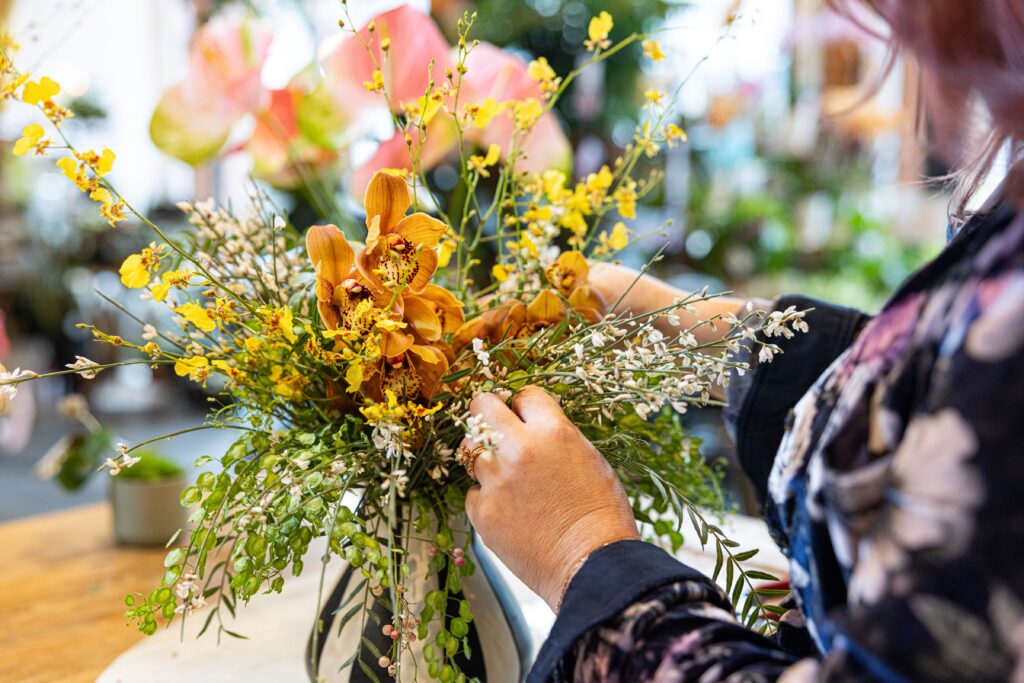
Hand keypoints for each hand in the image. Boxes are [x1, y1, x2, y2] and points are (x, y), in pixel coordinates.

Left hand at [462, 386, 639, 610]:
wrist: (593, 565)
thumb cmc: (601, 515)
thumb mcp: (590, 460)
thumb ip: (557, 437)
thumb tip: (535, 428)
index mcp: (553, 431)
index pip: (524, 394)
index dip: (524, 406)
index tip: (524, 416)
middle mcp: (519, 449)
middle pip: (482, 406)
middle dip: (489, 414)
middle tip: (496, 429)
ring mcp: (496, 480)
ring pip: (470, 450)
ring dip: (486, 459)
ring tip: (508, 478)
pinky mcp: (482, 511)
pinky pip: (474, 492)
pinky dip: (488, 499)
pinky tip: (511, 511)